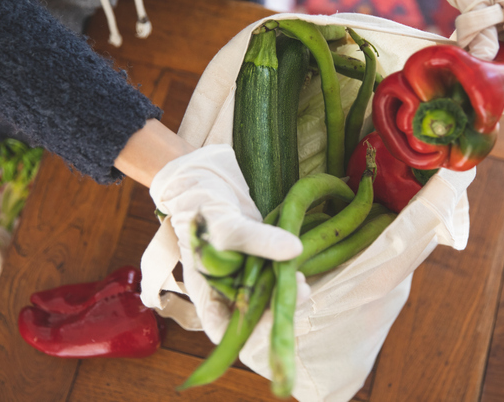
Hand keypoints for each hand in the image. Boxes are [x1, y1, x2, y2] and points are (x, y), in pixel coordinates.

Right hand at [149, 144, 308, 341]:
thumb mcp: (223, 220)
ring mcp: (245, 270)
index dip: (248, 332)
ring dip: (288, 292)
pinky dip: (290, 270)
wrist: (204, 170)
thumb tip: (294, 250)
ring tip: (303, 280)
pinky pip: (277, 270)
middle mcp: (226, 285)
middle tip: (300, 292)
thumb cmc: (200, 200)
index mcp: (205, 287)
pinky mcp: (261, 253)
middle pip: (253, 314)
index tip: (274, 319)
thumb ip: (255, 238)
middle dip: (278, 310)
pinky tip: (301, 263)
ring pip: (269, 294)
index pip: (222, 327)